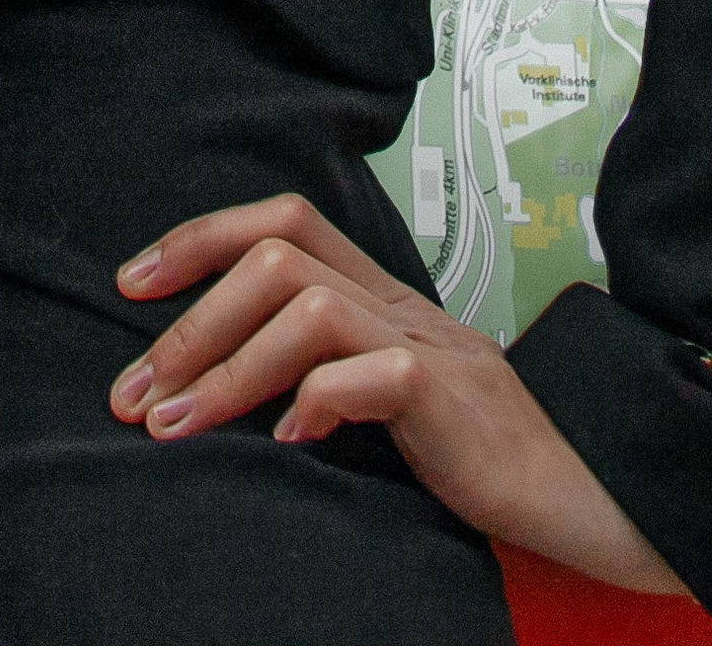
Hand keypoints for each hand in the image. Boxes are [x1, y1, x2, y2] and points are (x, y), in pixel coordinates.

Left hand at [110, 191, 686, 598]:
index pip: (282, 223)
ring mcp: (428, 342)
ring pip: (307, 307)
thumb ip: (320, 374)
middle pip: (278, 258)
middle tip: (130, 391)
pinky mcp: (453, 397)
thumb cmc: (473, 453)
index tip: (130, 287)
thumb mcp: (383, 400)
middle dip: (189, 321)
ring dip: (225, 367)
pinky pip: (373, 374)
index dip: (200, 239)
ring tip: (175, 425)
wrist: (581, 488)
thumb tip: (210, 385)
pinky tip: (289, 441)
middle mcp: (398, 302)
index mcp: (378, 294)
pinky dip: (316, 399)